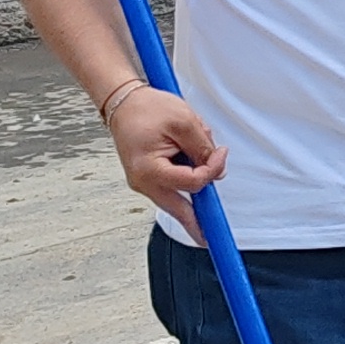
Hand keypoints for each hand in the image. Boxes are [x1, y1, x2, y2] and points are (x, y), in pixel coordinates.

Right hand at [105, 81, 224, 216]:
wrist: (123, 102)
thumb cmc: (147, 109)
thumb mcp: (185, 122)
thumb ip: (203, 147)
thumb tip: (217, 168)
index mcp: (150, 169)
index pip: (192, 183)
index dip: (212, 170)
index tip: (221, 153)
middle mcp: (143, 182)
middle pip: (177, 209)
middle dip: (195, 224)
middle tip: (208, 241)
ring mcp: (143, 182)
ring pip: (175, 198)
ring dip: (194, 184)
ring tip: (197, 155)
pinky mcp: (147, 178)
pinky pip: (171, 186)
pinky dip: (185, 176)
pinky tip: (190, 159)